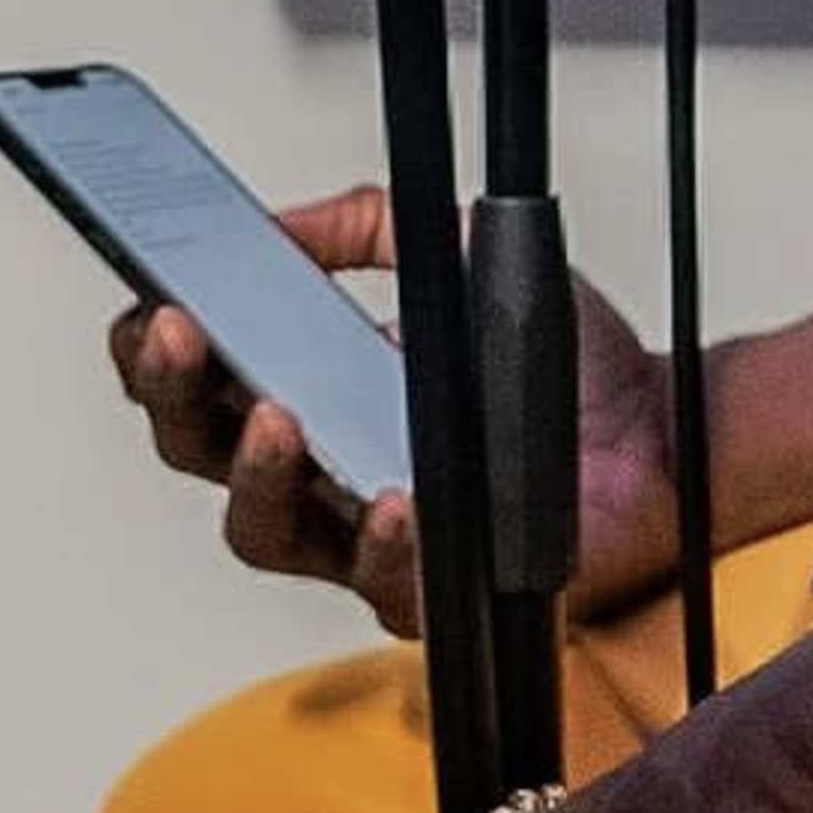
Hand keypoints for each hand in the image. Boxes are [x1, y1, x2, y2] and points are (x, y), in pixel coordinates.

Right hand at [111, 181, 683, 639]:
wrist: (663, 434)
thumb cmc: (560, 370)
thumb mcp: (459, 253)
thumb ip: (370, 226)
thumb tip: (281, 222)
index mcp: (310, 390)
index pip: (199, 381)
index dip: (155, 350)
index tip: (149, 301)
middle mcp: (321, 470)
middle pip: (203, 454)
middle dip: (178, 394)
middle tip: (187, 337)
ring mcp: (364, 539)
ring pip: (266, 533)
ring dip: (259, 474)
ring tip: (282, 418)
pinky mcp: (432, 590)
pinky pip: (382, 585)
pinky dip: (380, 543)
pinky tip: (391, 496)